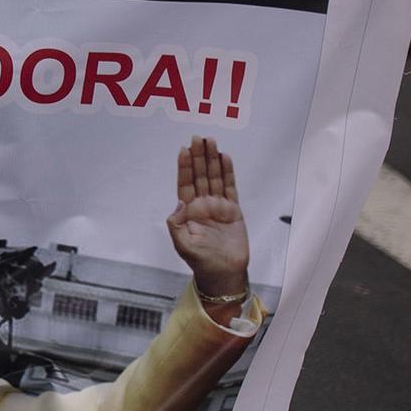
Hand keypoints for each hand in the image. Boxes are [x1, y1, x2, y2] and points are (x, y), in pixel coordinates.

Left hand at [166, 137, 249, 297]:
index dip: (184, 166)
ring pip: (214, 178)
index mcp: (188, 211)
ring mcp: (218, 206)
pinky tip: (225, 158)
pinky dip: (228, 173)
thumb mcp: (182, 244)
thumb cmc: (200, 260)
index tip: (183, 149)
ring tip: (211, 142)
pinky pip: (230, 188)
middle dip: (199, 157)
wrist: (223, 272)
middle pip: (200, 175)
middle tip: (198, 137)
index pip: (185, 183)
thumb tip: (179, 204)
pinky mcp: (233, 211)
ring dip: (212, 160)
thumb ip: (176, 224)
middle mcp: (202, 205)